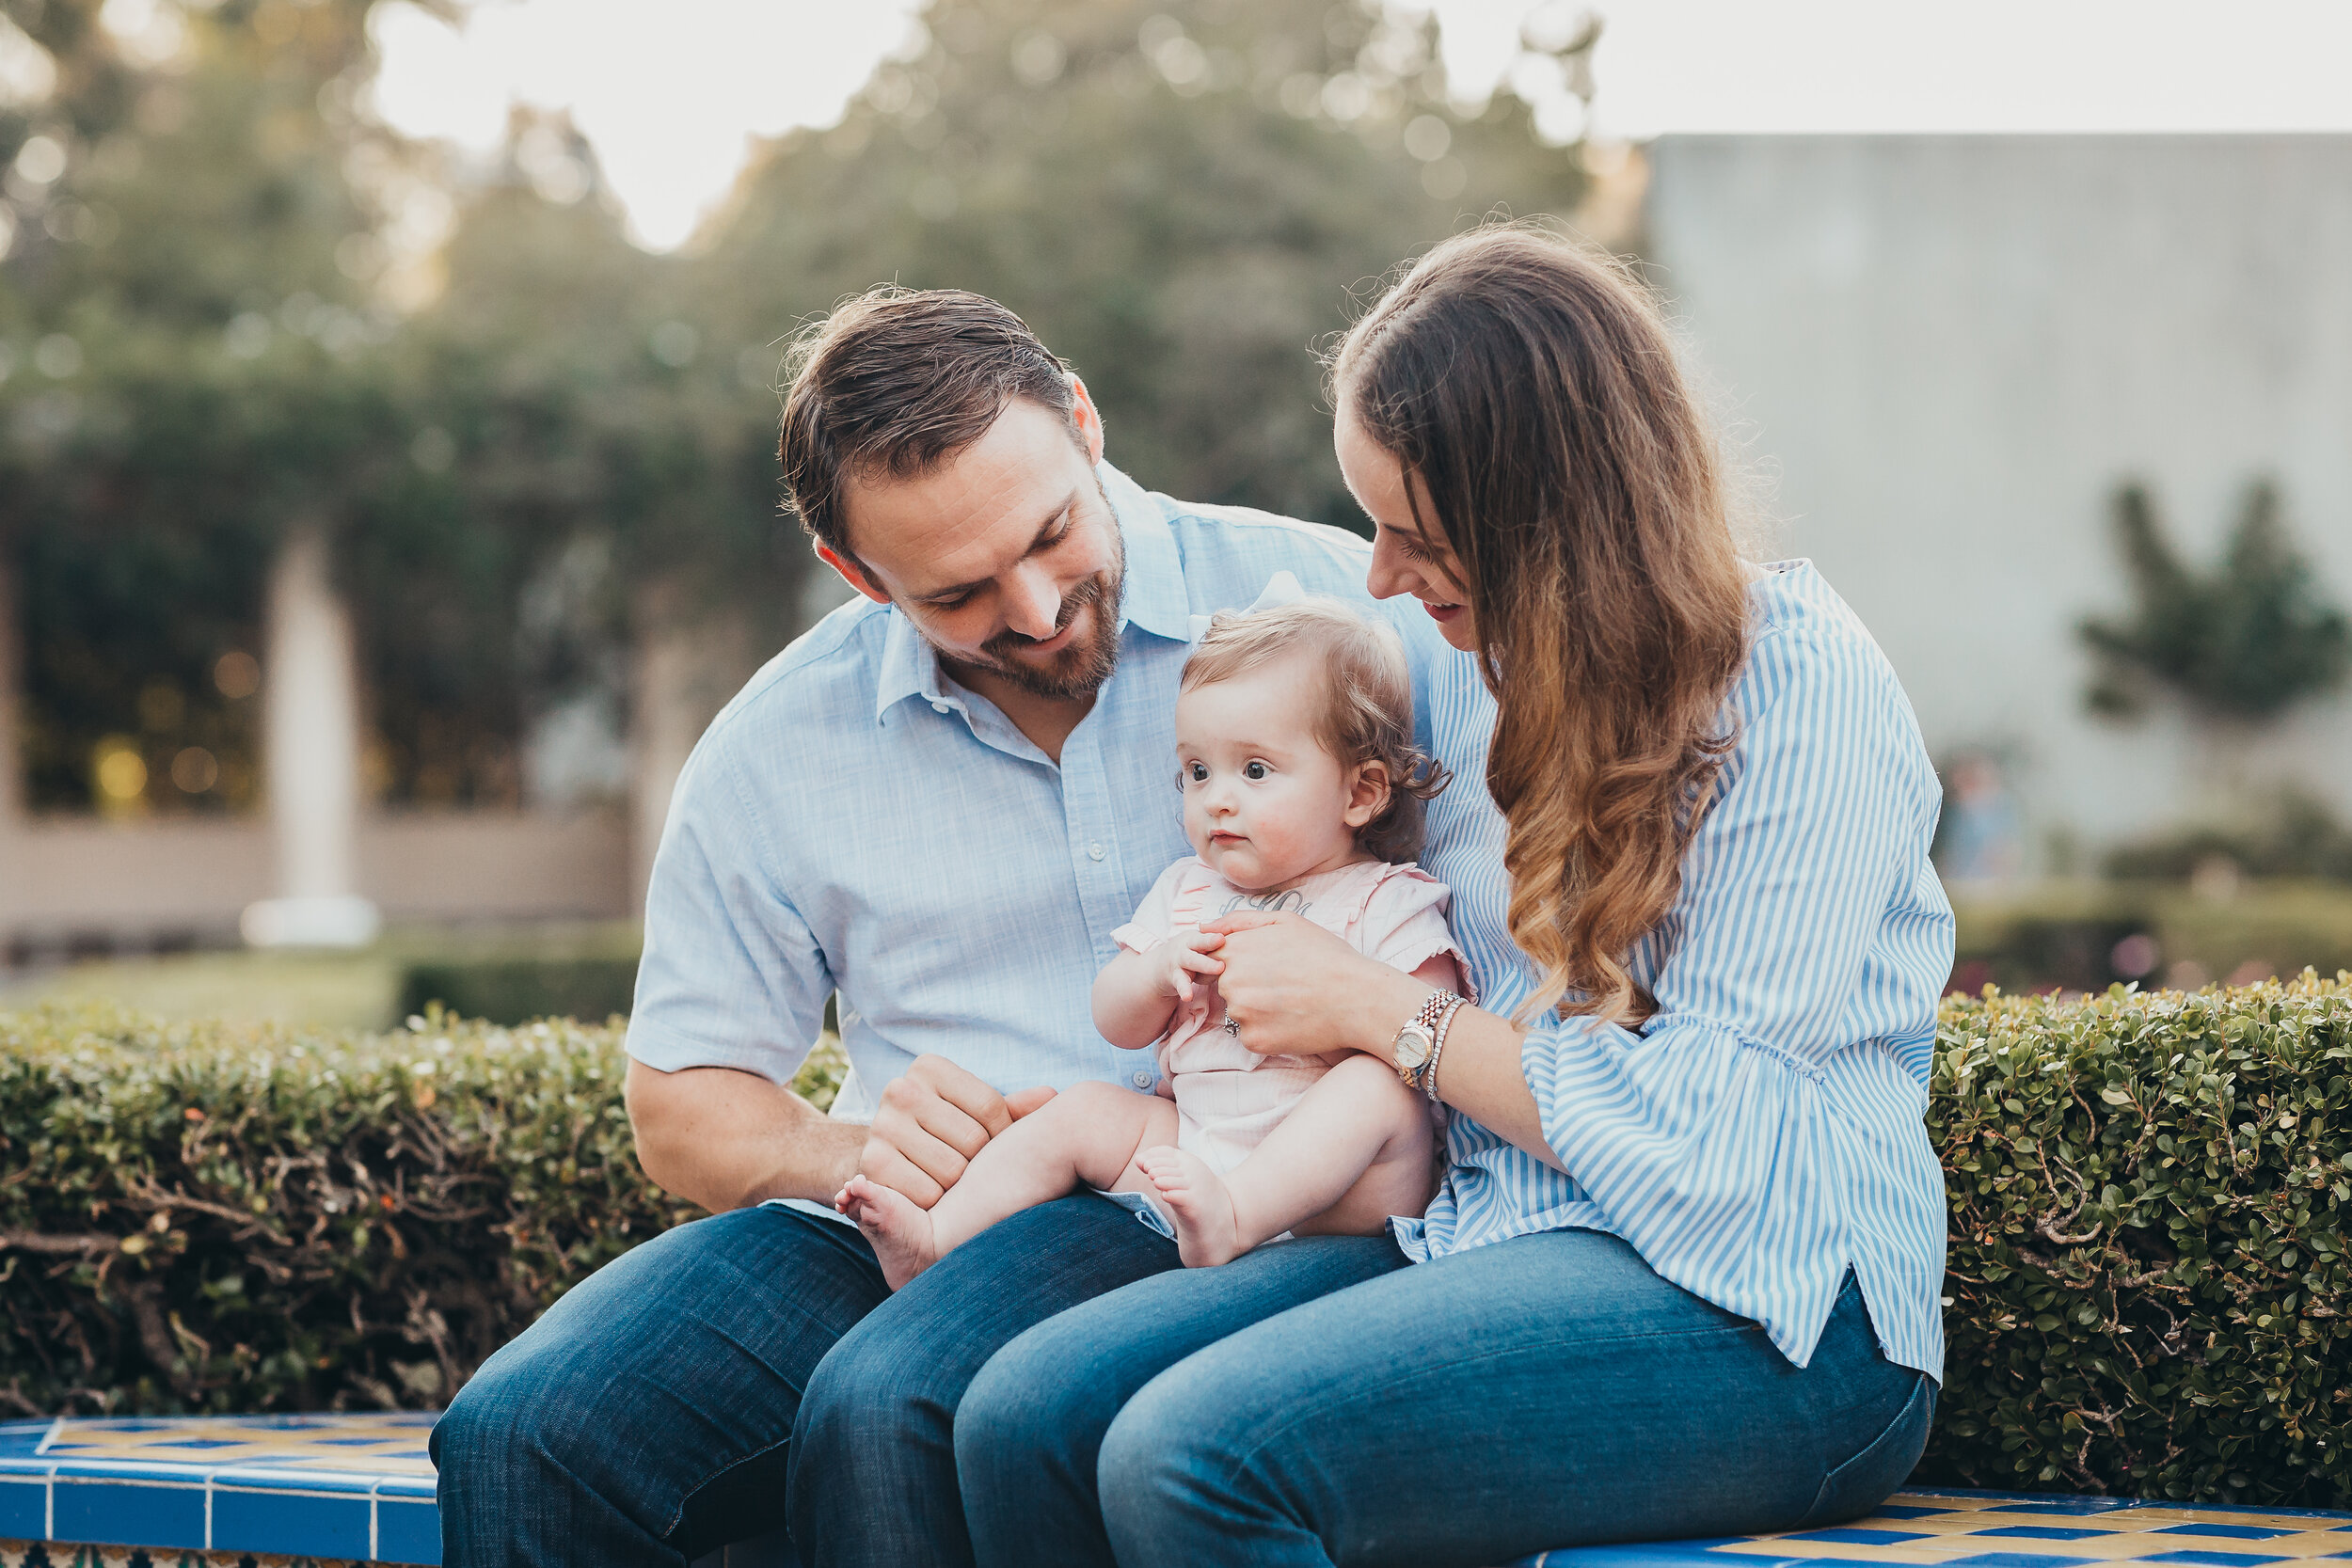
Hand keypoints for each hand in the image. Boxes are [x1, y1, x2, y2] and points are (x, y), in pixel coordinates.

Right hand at [857, 1055, 1056, 1208]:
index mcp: (929, 1068)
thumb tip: (1052, 1096)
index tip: (994, 1147)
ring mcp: (882, 1124)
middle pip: (973, 1141)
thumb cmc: (942, 1134)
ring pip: (953, 1170)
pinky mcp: (871, 1162)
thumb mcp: (973, 1115)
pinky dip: (936, 1203)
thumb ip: (1012, 1108)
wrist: (880, 1158)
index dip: (1003, 1136)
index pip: (992, 1108)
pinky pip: (927, 1194)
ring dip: (959, 1187)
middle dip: (980, 1163)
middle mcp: (901, 1089)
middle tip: (969, 1169)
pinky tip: (929, 1194)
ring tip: (950, 1181)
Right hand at [1148, 929, 1225, 1002]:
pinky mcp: (1175, 978)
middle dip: (1211, 943)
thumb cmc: (1190, 956)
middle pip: (1199, 943)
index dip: (1217, 934)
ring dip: (1205, 965)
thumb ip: (1217, 944)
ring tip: (1219, 969)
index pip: (1209, 932)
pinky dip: (1184, 990)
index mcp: (1197, 937)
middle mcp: (1187, 946)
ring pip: (1192, 961)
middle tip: (1227, 948)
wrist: (1160, 968)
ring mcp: (1180, 962)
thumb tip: (1238, 943)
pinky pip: (1180, 984)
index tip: (1225, 936)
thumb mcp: (1201, 946)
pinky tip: (1188, 996)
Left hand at [1199, 910, 1420, 1059]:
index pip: (1217, 962)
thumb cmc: (1326, 955)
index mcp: (1235, 951)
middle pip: (1229, 989)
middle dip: (1252, 988)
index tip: (1270, 970)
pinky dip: (1269, 1032)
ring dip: (1260, 1011)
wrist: (1356, 997)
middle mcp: (1231, 983)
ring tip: (1294, 1002)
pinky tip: (1293, 1021)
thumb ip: (1239, 922)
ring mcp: (1241, 1014)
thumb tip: (1205, 928)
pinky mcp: (1254, 1041)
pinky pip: (1253, 1036)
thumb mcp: (1285, 922)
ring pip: (1241, 1014)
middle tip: (1288, 986)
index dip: (1245, 966)